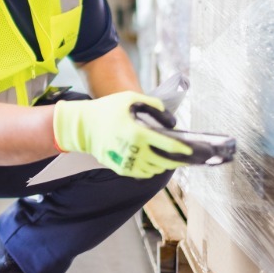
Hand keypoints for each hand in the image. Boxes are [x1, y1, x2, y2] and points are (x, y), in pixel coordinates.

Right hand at [52, 91, 192, 177]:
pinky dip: (150, 169)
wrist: (83, 125)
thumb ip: (153, 105)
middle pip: (164, 162)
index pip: (168, 146)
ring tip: (167, 157)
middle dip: (176, 160)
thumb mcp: (130, 98)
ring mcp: (126, 162)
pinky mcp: (120, 168)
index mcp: (138, 133)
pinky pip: (142, 174)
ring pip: (154, 170)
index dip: (182, 149)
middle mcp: (133, 150)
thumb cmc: (107, 109)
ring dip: (163, 164)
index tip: (191, 150)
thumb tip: (170, 120)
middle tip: (183, 157)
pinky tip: (153, 161)